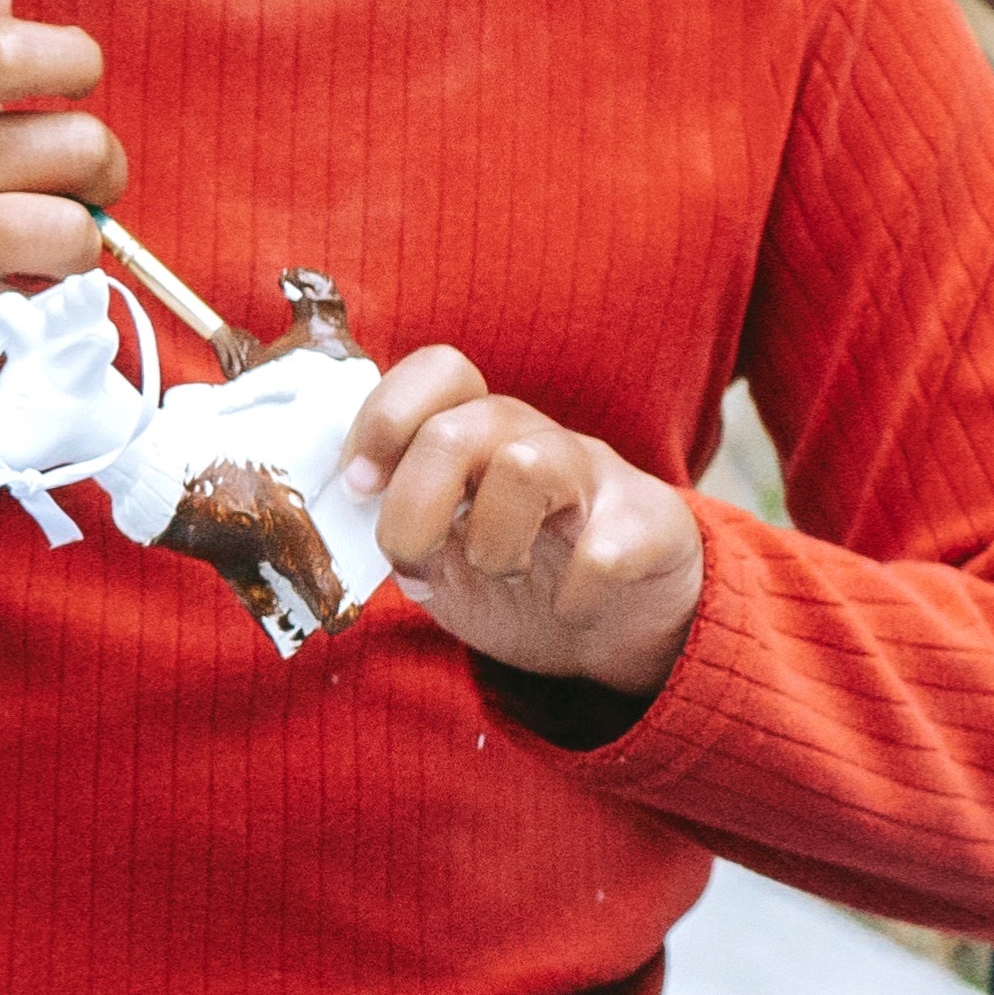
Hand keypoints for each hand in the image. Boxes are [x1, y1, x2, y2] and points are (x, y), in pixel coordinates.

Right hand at [0, 0, 130, 387]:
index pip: (10, 49)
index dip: (75, 60)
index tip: (77, 78)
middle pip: (74, 147)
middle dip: (98, 166)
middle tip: (73, 177)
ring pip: (73, 232)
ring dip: (82, 237)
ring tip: (49, 232)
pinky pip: (50, 300)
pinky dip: (49, 295)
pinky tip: (9, 281)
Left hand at [345, 349, 707, 696]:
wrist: (618, 623)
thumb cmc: (517, 575)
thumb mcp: (441, 553)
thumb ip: (395, 530)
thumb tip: (340, 531)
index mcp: (477, 432)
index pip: (437, 371)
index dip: (384, 419)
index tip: (357, 486)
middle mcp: (534, 438)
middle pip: (458, 428)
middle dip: (413, 504)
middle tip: (412, 559)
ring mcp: (597, 477)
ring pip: (526, 466)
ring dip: (492, 541)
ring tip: (499, 572)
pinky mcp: (653, 525)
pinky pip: (606, 550)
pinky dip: (576, 595)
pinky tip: (570, 609)